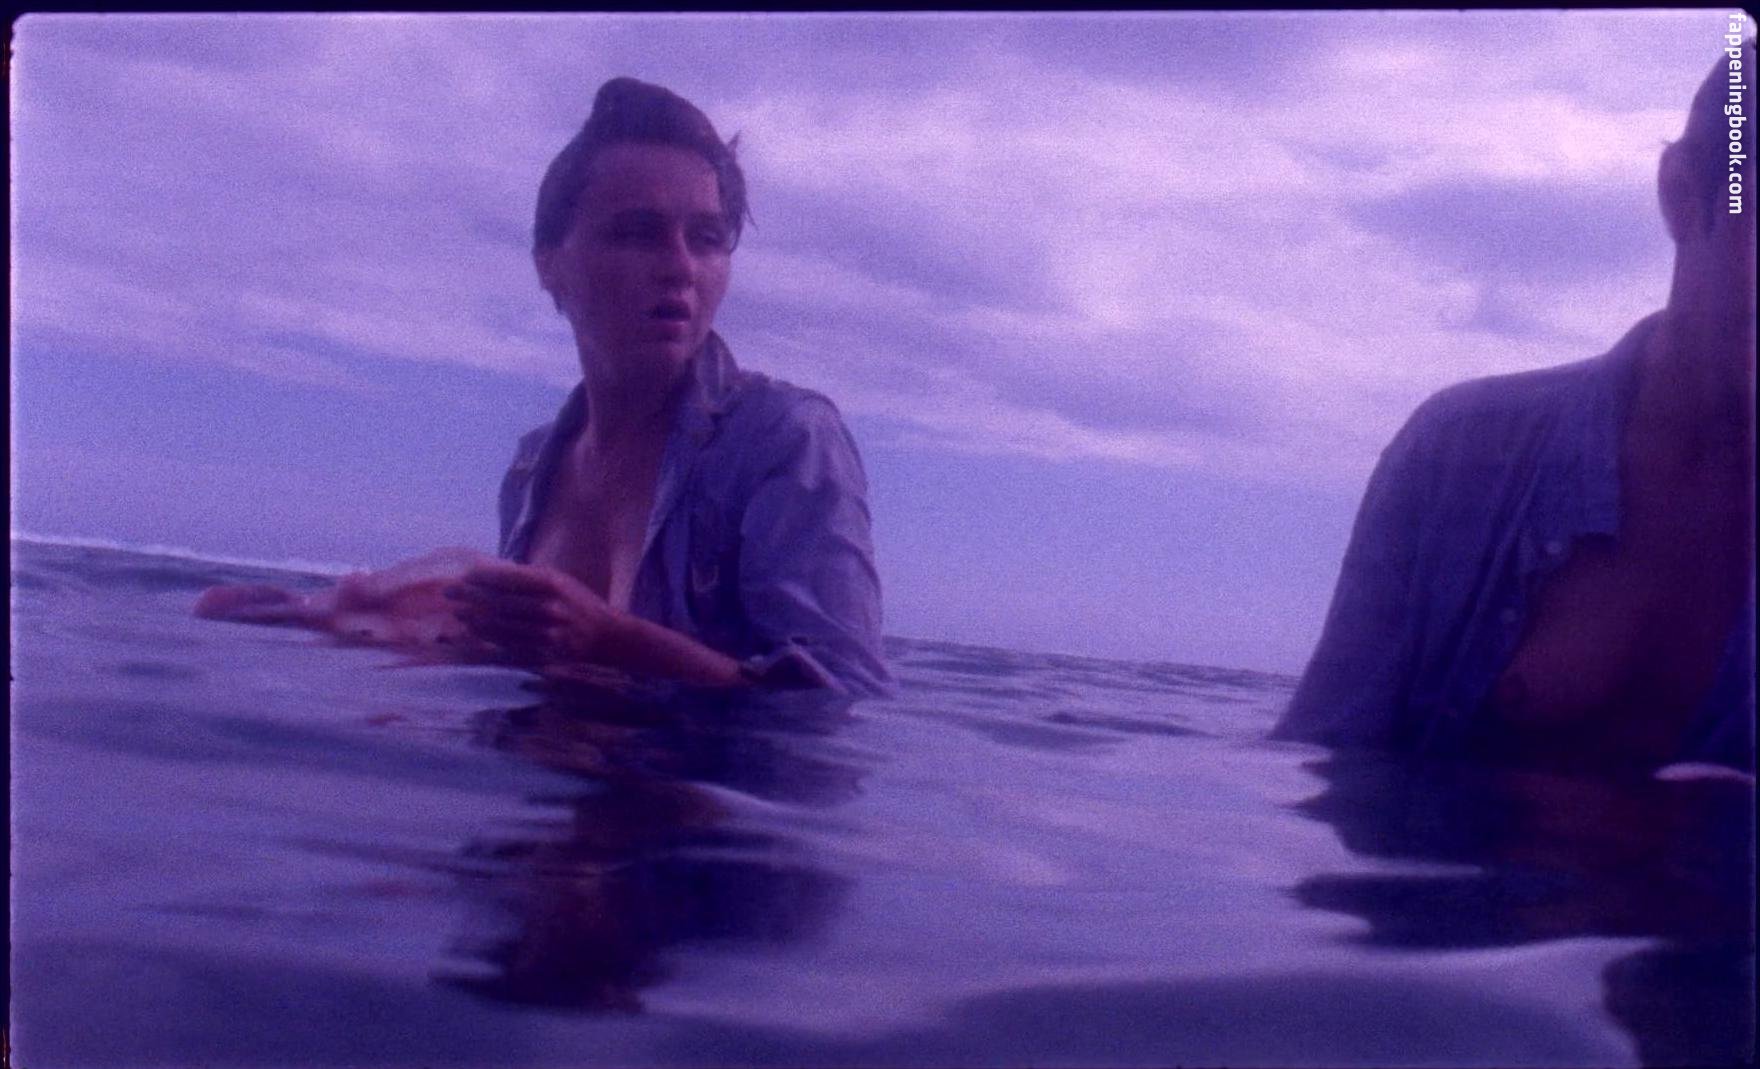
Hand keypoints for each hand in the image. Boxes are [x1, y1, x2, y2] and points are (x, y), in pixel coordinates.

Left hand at [446, 561, 620, 668]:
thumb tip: (487, 574)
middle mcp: (548, 608)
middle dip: (469, 596)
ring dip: (474, 619)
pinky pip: (509, 648)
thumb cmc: (577, 603)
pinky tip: (476, 634)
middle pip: (498, 602)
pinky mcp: (544, 654)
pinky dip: (489, 640)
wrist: (606, 636)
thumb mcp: (559, 580)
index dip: (480, 577)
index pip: (506, 578)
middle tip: (449, 593)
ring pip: (500, 626)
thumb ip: (527, 577)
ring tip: (459, 613)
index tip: (464, 576)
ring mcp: (546, 634)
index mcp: (551, 584)